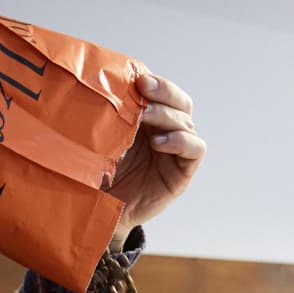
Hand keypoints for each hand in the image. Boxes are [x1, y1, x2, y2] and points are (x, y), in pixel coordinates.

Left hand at [107, 73, 206, 248]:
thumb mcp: (102, 142)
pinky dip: (180, 141)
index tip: (136, 79)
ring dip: (167, 115)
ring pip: (186, 122)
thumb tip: (99, 86)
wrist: (104, 212)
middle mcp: (166, 132)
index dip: (153, 83)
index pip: (161, 92)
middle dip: (164, 91)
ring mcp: (176, 152)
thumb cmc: (101, 177)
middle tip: (144, 88)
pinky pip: (194, 149)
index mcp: (149, 121)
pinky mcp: (183, 172)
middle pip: (180, 102)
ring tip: (144, 117)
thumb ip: (109, 117)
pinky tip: (159, 143)